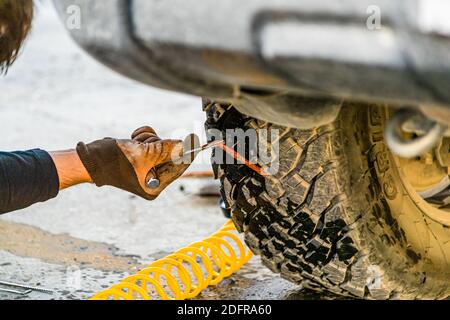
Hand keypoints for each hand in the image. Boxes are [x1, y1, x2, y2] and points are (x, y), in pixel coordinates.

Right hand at [76, 126, 199, 199]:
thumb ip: (167, 149)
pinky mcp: (140, 157)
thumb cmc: (114, 160)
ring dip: (149, 139)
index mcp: (155, 185)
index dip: (188, 153)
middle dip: (159, 144)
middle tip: (147, 143)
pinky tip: (133, 138)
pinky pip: (151, 142)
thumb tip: (187, 143)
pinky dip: (144, 137)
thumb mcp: (144, 154)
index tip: (199, 139)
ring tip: (135, 142)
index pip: (179, 167)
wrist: (88, 157)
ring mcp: (146, 168)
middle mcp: (152, 178)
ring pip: (160, 145)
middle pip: (170, 155)